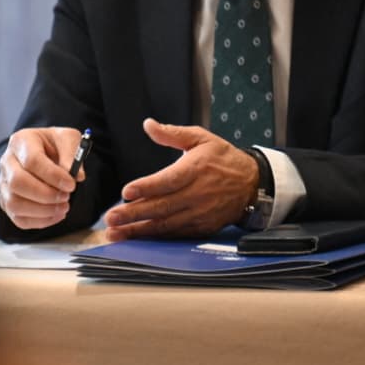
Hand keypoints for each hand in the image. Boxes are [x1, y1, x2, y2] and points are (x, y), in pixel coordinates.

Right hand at [0, 127, 85, 229]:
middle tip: (66, 197)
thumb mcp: (68, 139)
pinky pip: (18, 218)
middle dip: (45, 195)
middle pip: (17, 183)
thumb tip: (77, 176)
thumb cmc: (55, 145)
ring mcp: (3, 183)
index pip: (32, 160)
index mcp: (21, 141)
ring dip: (42, 210)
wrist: (45, 153)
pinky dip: (39, 221)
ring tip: (64, 207)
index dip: (52, 176)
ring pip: (14, 203)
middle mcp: (7, 161)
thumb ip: (72, 154)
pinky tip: (56, 214)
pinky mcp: (6, 201)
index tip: (71, 184)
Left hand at [103, 118, 258, 239]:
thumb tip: (148, 125)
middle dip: (133, 214)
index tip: (126, 192)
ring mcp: (200, 214)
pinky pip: (175, 234)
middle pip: (161, 206)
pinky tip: (137, 239)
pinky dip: (155, 238)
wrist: (253, 184)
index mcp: (196, 170)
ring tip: (116, 234)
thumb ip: (172, 133)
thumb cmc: (224, 159)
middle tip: (111, 218)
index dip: (146, 187)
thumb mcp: (201, 138)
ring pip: (165, 225)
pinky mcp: (202, 228)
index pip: (168, 181)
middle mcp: (197, 194)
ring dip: (138, 231)